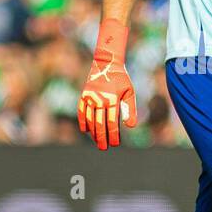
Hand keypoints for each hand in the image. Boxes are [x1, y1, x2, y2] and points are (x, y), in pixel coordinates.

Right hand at [77, 17, 136, 149]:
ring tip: (97, 141)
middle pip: (99, 124)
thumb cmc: (121, 79)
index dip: (113, 135)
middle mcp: (99, 99)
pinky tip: (86, 130)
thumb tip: (130, 126)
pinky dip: (82, 121)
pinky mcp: (84, 95)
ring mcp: (90, 97)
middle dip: (102, 138)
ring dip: (93, 132)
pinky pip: (81, 111)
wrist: (107, 63)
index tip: (115, 144)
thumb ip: (130, 109)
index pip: (112, 123)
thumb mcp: (129, 92)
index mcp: (112, 99)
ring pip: (89, 119)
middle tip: (104, 148)